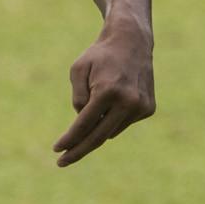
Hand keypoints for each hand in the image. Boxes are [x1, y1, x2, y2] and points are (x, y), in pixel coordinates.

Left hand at [54, 22, 153, 166]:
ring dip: (98, 126)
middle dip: (78, 150)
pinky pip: (122, 123)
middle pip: (98, 137)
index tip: (56, 150)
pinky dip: (113, 118)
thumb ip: (77, 97)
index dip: (69, 140)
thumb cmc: (100, 55)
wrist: (132, 42)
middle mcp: (127, 102)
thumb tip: (82, 124)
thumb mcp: (78, 69)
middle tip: (61, 162)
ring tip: (98, 100)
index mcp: (108, 91)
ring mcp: (140, 107)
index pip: (84, 124)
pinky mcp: (148, 109)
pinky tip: (115, 98)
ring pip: (110, 131)